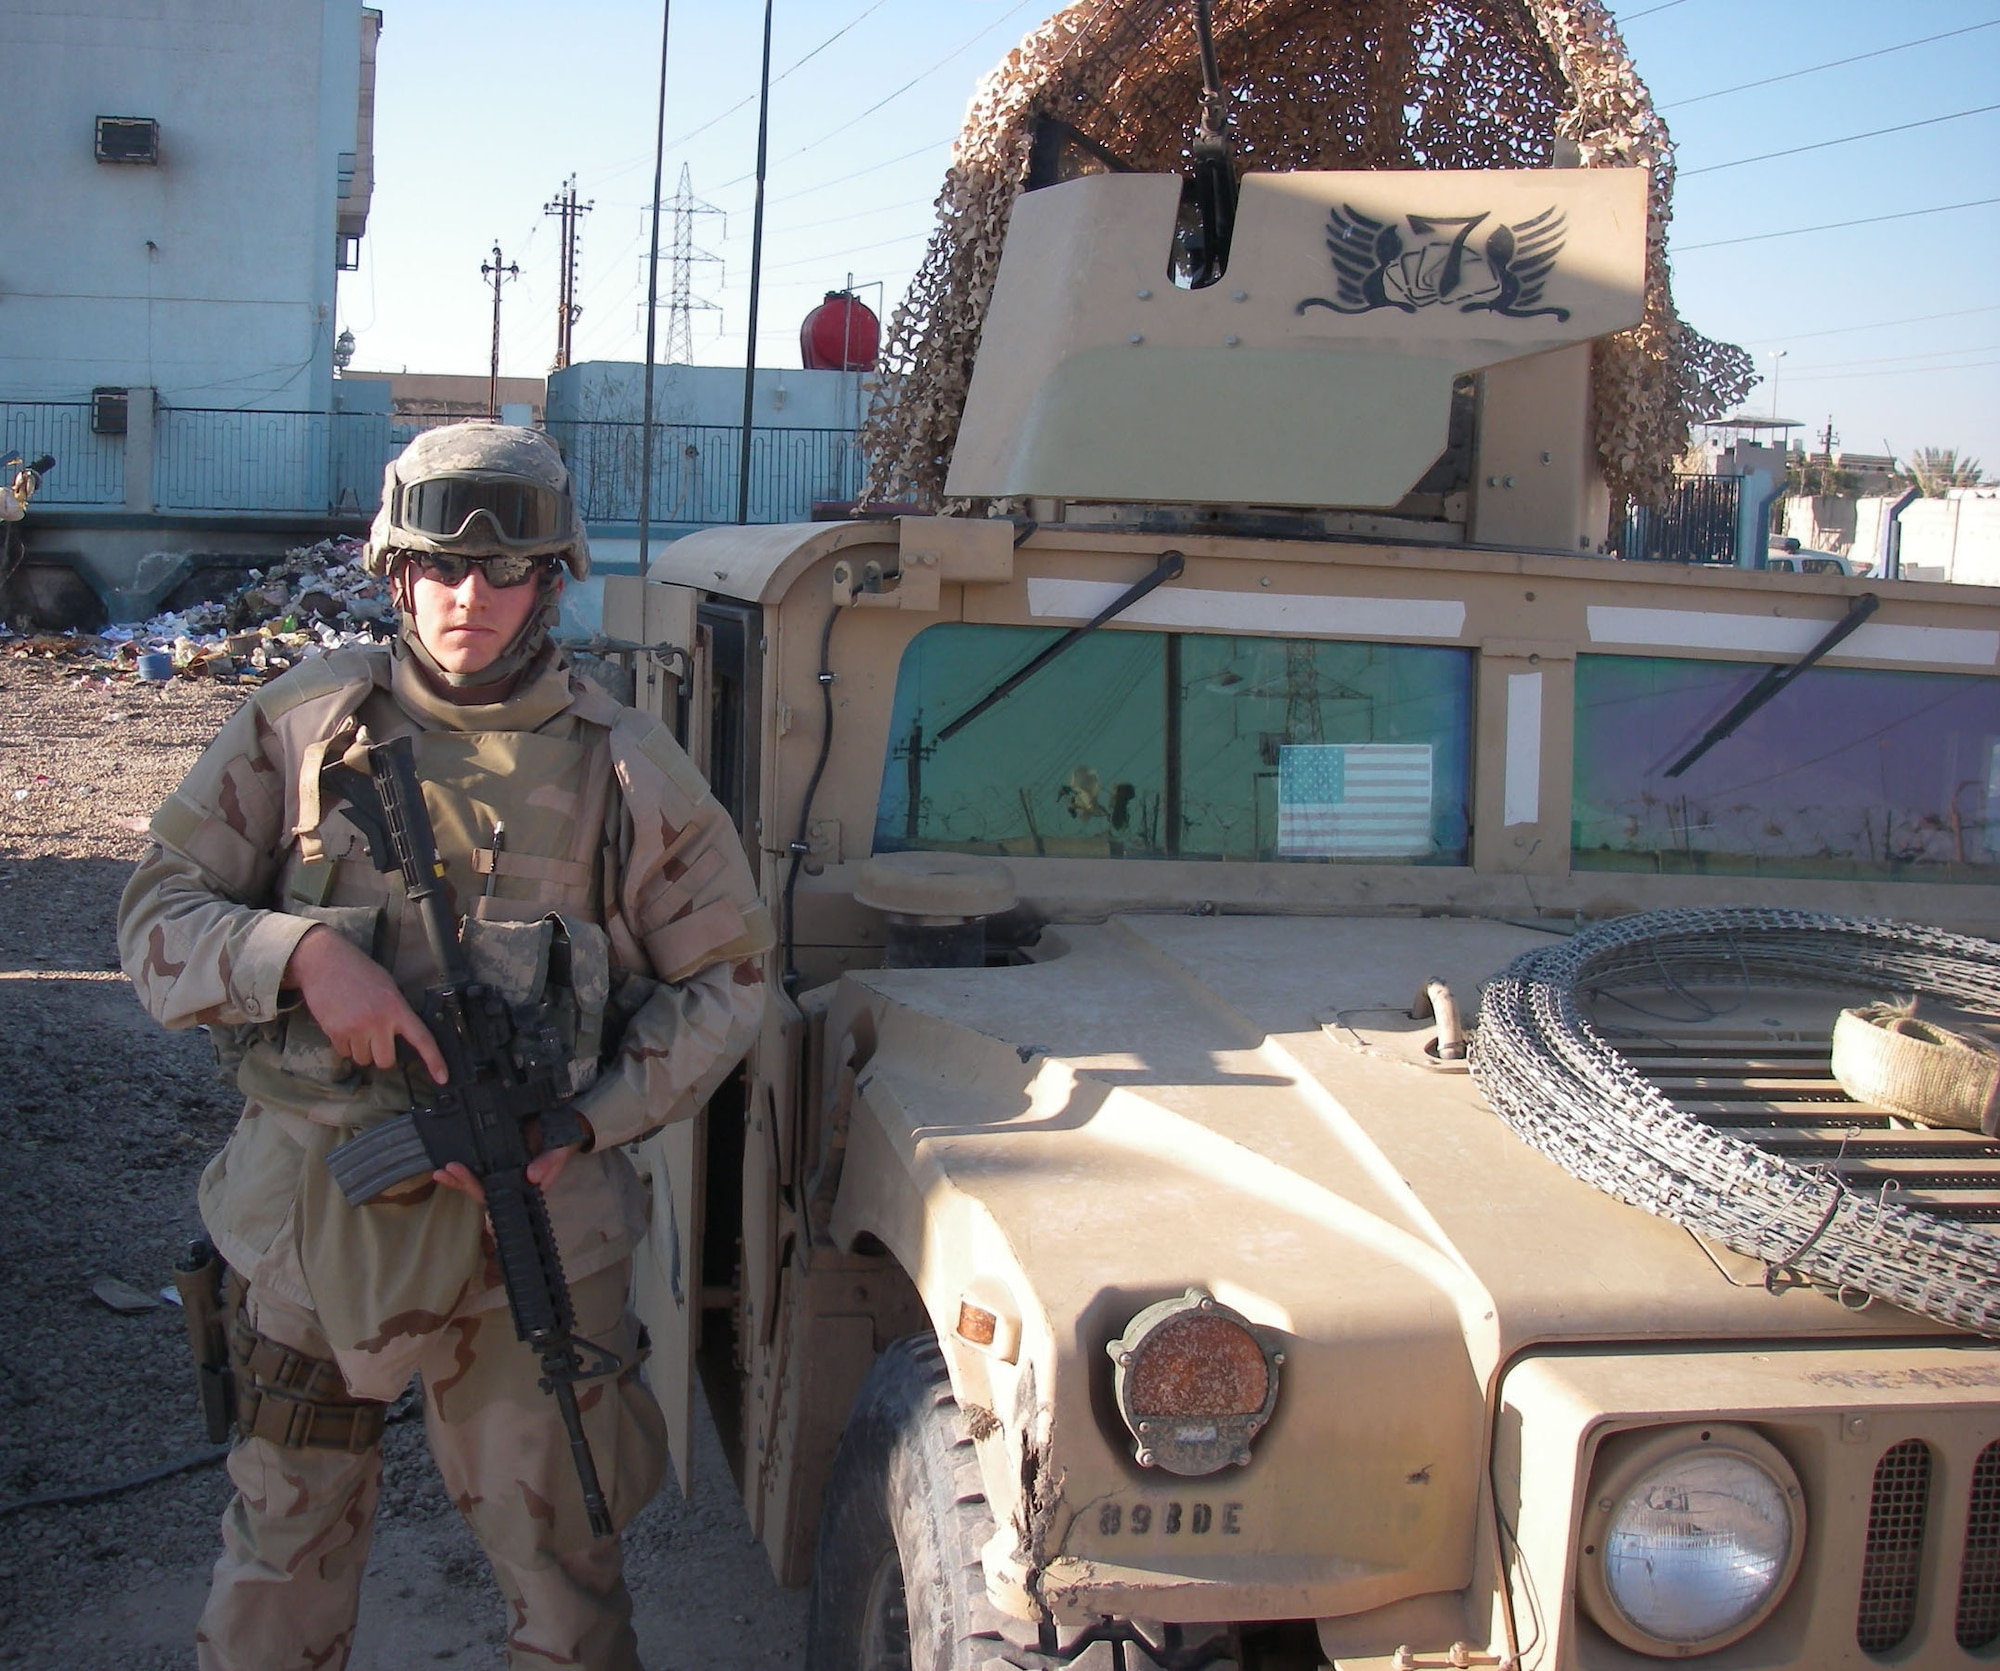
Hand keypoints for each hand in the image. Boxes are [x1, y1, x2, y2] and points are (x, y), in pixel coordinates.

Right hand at [283, 924, 446, 1083]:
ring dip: (361, 1050)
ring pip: (363, 1060)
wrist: (324, 961)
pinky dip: (344, 1045)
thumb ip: (397, 1011)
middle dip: (381, 1055)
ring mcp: (355, 1028)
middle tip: (376, 1040)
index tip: (443, 1078)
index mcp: (397, 1008)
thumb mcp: (388, 986)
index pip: (422, 1038)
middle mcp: (378, 1021)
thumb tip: (402, 1034)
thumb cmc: (359, 971)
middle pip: (385, 1061)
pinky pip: (344, 1053)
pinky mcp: (334, 1032)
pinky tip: (342, 1024)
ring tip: (356, 1026)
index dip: (434, 1060)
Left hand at [433, 1113, 592, 1203]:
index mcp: (526, 1188)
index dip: (491, 1203)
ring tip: (442, 1172)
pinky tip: (445, 1169)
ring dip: (457, 1180)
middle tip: (451, 1170)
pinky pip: (475, 1170)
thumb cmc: (561, 1145)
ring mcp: (500, 1175)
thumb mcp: (559, 1152)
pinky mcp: (493, 1163)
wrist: (560, 1128)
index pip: (505, 1198)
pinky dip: (460, 1171)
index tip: (481, 1207)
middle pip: (484, 1192)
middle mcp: (510, 1185)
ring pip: (476, 1184)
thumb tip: (531, 1176)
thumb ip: (548, 1164)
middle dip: (466, 1183)